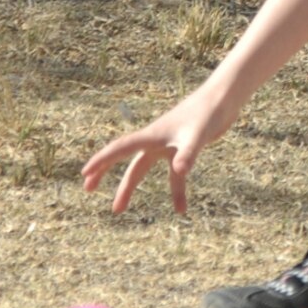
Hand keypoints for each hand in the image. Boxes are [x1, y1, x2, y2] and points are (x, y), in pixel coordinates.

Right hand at [81, 88, 239, 215]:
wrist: (224, 98)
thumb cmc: (209, 112)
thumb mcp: (198, 135)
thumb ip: (188, 154)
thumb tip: (180, 172)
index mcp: (153, 135)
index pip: (120, 149)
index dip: (101, 161)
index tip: (84, 174)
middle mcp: (156, 140)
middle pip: (126, 160)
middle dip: (106, 175)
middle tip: (87, 189)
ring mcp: (168, 144)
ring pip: (143, 169)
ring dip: (132, 187)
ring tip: (119, 209)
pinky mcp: (182, 148)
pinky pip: (174, 175)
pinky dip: (176, 191)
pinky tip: (181, 210)